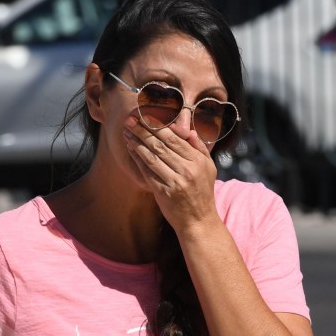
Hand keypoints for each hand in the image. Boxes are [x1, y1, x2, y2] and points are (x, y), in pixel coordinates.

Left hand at [123, 115, 217, 231]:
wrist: (198, 220)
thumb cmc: (202, 192)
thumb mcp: (208, 168)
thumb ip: (199, 148)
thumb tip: (189, 130)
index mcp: (198, 161)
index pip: (175, 139)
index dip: (158, 126)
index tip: (146, 115)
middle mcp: (187, 170)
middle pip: (161, 145)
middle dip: (144, 130)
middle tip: (130, 119)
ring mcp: (174, 181)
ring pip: (152, 156)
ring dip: (137, 142)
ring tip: (126, 131)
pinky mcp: (163, 192)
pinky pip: (147, 171)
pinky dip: (137, 158)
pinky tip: (130, 148)